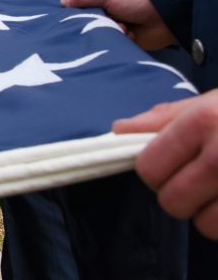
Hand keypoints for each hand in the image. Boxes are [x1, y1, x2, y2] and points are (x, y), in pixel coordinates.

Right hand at [61, 0, 175, 49]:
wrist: (165, 16)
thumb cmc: (135, 0)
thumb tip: (62, 0)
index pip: (83, 0)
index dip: (76, 7)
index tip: (66, 14)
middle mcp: (110, 7)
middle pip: (90, 17)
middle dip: (93, 21)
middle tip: (93, 23)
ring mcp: (118, 21)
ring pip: (101, 29)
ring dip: (108, 29)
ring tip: (119, 27)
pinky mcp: (125, 36)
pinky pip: (113, 40)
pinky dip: (119, 37)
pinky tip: (127, 34)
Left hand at [113, 89, 217, 238]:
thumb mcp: (211, 102)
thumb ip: (166, 117)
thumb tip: (118, 130)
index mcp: (203, 122)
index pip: (149, 167)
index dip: (154, 171)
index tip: (169, 165)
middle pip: (172, 201)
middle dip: (180, 194)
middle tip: (198, 178)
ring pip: (204, 225)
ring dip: (208, 213)